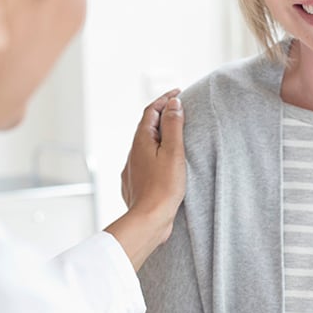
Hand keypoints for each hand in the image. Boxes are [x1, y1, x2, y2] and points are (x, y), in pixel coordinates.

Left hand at [105, 89, 185, 269]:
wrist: (148, 220)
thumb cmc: (163, 188)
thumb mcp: (174, 152)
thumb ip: (173, 126)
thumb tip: (173, 103)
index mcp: (141, 140)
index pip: (151, 110)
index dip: (164, 99)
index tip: (178, 92)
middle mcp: (134, 152)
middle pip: (147, 125)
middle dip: (162, 114)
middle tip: (179, 109)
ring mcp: (133, 168)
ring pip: (146, 144)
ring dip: (160, 134)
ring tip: (176, 132)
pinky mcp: (136, 182)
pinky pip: (146, 160)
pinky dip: (157, 152)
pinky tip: (165, 160)